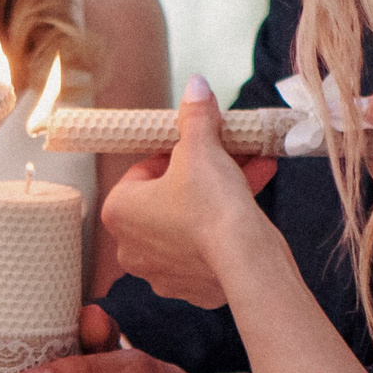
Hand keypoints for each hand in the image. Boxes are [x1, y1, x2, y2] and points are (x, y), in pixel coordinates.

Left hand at [100, 77, 276, 307]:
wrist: (246, 262)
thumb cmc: (211, 205)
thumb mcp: (201, 148)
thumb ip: (195, 116)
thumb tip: (195, 86)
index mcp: (119, 211)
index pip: (143, 170)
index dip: (175, 152)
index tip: (199, 144)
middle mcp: (131, 247)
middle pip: (168, 196)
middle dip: (202, 173)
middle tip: (230, 153)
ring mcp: (161, 272)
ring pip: (190, 220)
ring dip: (219, 195)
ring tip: (253, 167)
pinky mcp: (193, 287)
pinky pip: (207, 248)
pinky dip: (225, 227)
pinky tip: (254, 202)